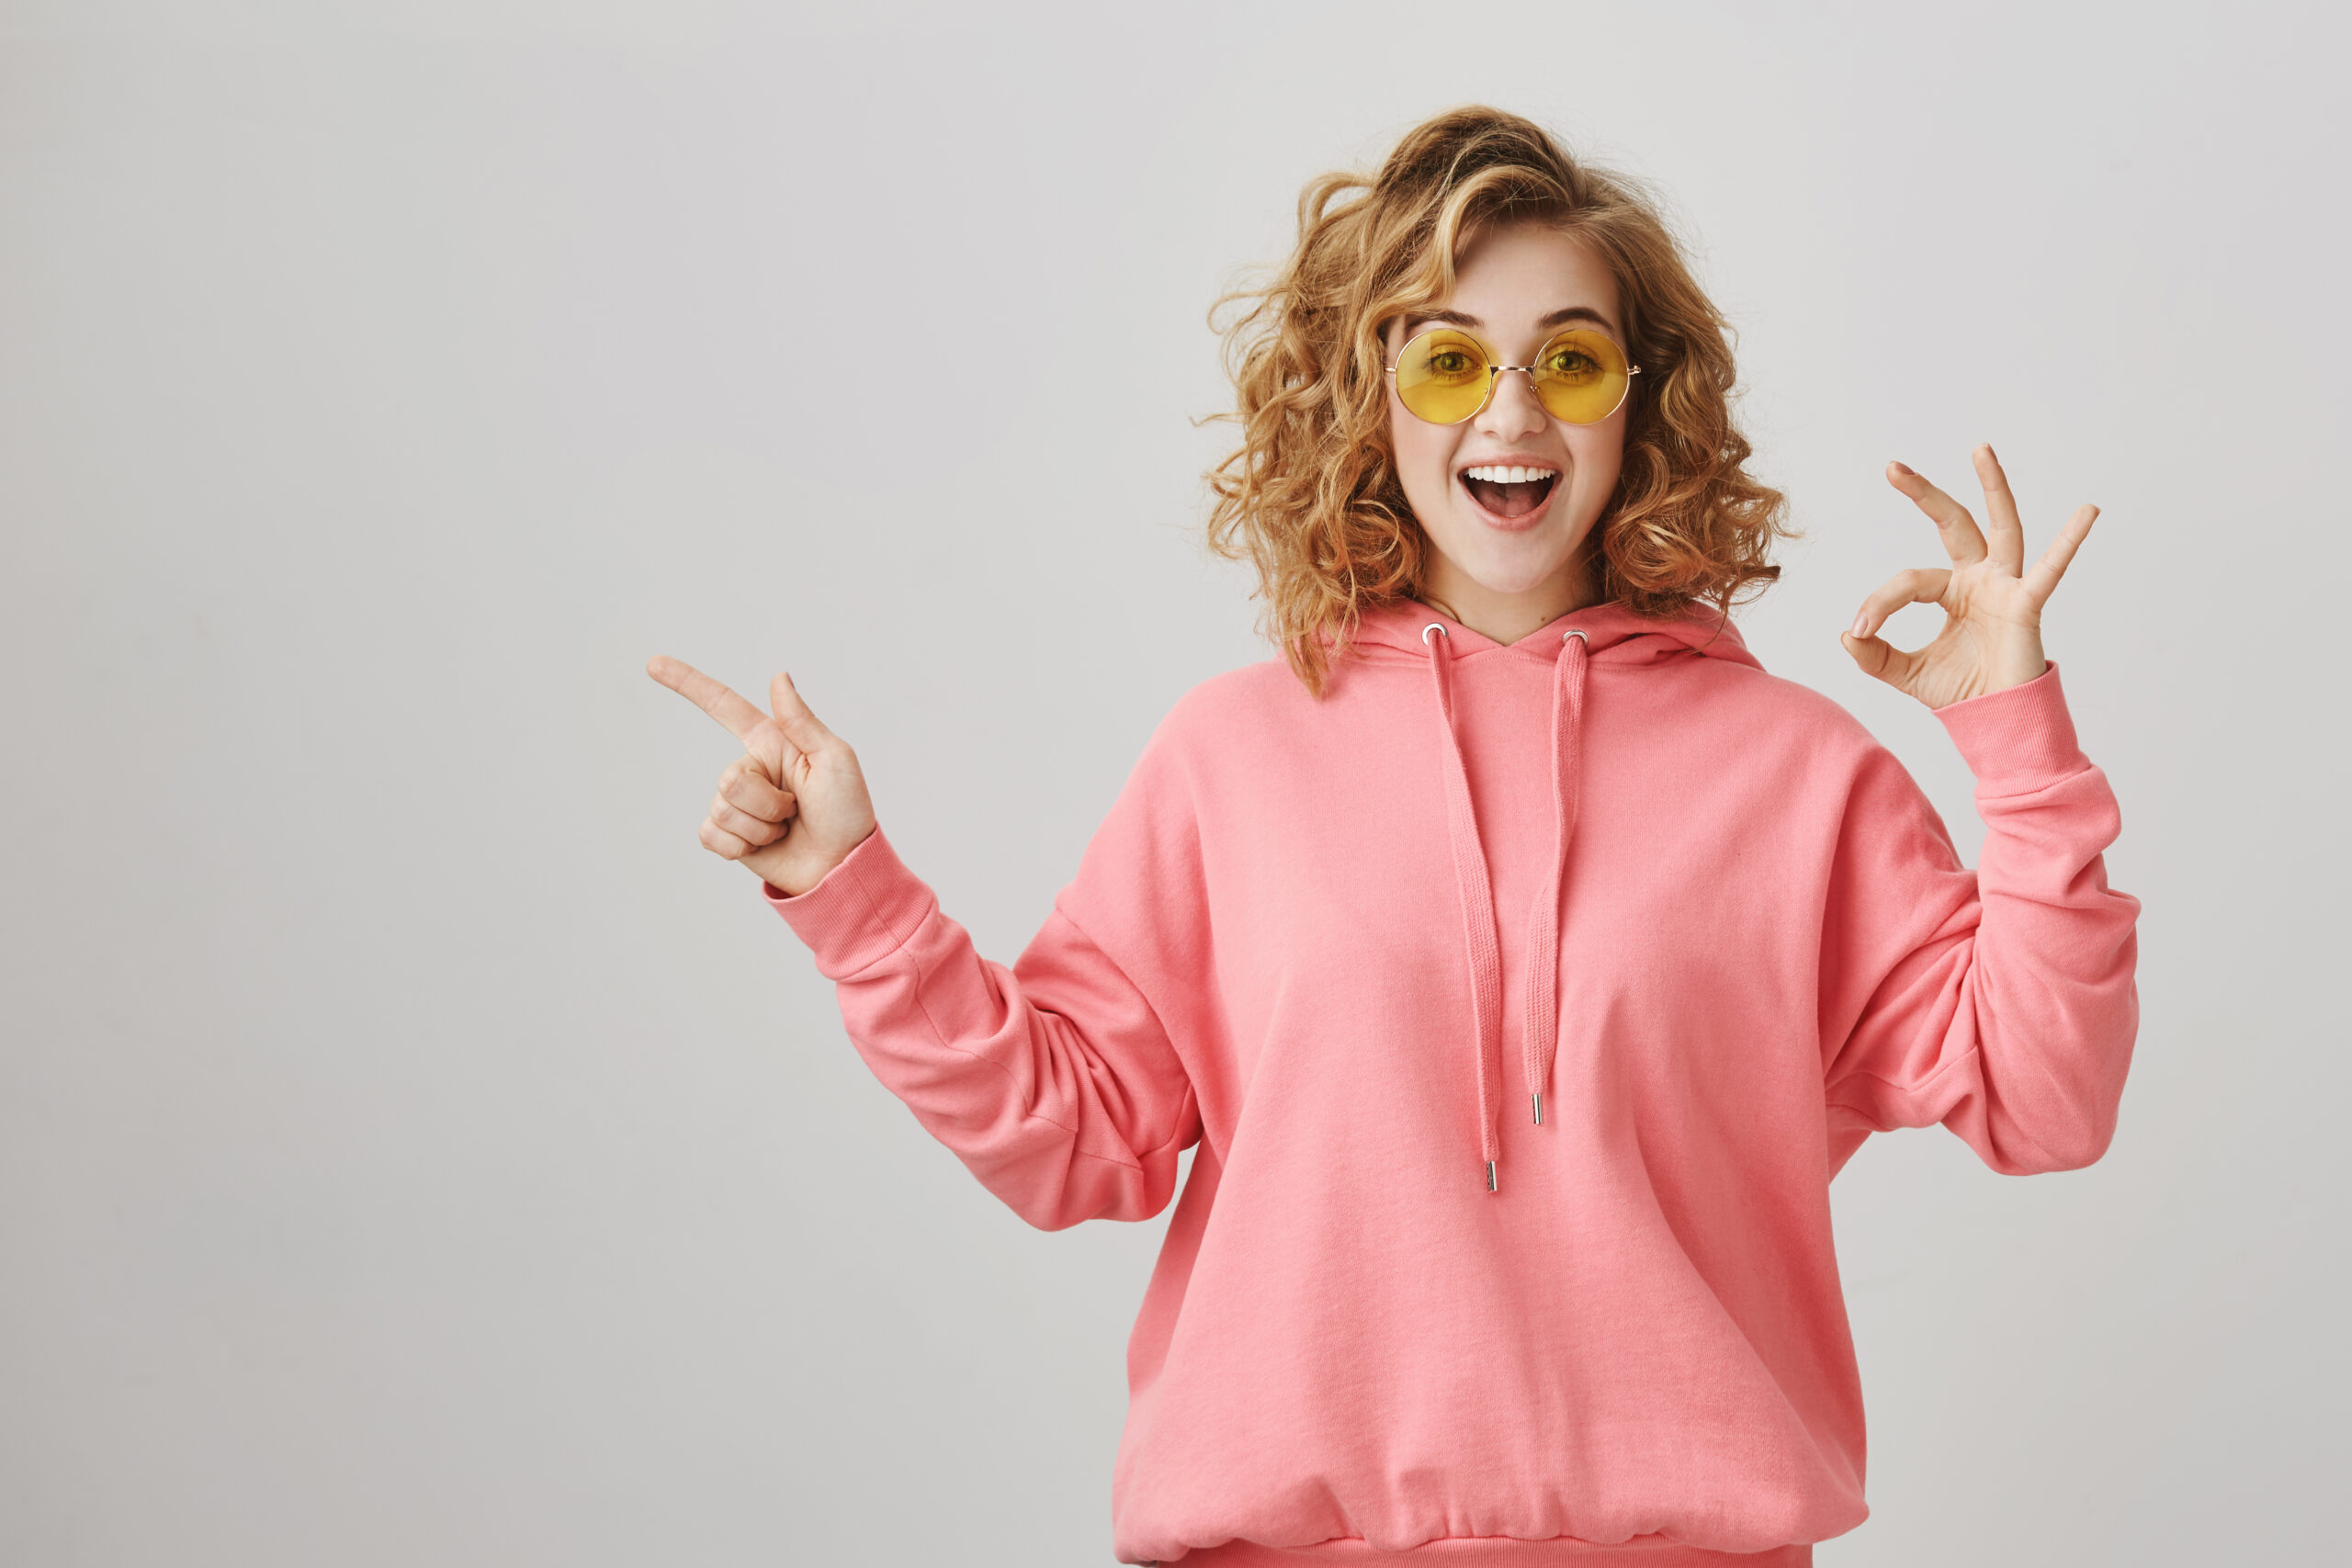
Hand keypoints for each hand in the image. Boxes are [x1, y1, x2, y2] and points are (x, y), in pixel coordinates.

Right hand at [646, 657, 876, 895]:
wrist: (842, 868)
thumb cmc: (847, 812)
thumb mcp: (835, 760)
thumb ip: (801, 721)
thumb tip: (778, 677)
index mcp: (772, 744)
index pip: (724, 707)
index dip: (688, 684)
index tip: (653, 664)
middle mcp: (750, 770)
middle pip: (729, 779)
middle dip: (766, 803)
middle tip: (795, 810)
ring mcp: (738, 804)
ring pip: (721, 809)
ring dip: (760, 827)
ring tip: (786, 829)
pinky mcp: (729, 837)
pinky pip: (710, 834)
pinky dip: (740, 846)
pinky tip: (764, 847)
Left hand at [1840, 444, 2098, 708]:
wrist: (1995, 721)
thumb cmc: (1960, 692)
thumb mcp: (1904, 672)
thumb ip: (1873, 655)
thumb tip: (1846, 634)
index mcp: (1951, 590)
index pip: (1908, 582)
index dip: (1880, 603)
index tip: (1859, 628)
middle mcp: (1979, 579)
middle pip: (1953, 524)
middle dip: (1924, 494)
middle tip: (1892, 467)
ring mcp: (2006, 586)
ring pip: (2001, 527)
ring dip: (1992, 488)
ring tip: (1980, 450)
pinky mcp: (2027, 605)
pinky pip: (2051, 571)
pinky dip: (2070, 542)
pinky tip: (2087, 512)